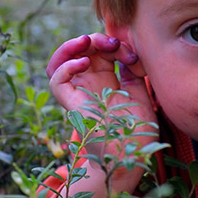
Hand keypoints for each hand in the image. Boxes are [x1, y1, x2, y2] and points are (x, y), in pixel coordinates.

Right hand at [46, 33, 157, 179]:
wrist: (128, 158)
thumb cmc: (137, 133)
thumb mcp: (141, 97)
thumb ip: (134, 76)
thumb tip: (130, 55)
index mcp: (106, 84)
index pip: (101, 53)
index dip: (115, 46)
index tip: (133, 55)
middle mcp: (89, 86)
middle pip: (82, 51)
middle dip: (97, 40)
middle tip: (114, 43)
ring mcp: (78, 93)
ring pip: (60, 61)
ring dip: (72, 46)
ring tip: (87, 41)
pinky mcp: (70, 103)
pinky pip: (56, 79)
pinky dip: (66, 66)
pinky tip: (84, 62)